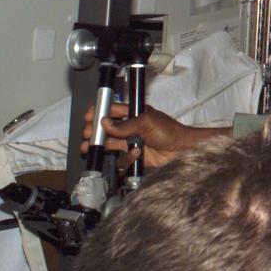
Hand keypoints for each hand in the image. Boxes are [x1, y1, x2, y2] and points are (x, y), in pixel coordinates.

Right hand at [81, 103, 225, 168]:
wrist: (181, 151)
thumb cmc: (169, 131)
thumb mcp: (147, 122)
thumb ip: (125, 125)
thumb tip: (104, 123)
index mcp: (132, 113)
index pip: (110, 110)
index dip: (98, 112)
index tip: (89, 117)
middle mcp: (129, 127)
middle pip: (104, 129)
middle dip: (94, 131)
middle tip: (89, 134)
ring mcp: (129, 142)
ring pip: (108, 144)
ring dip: (99, 146)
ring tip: (89, 147)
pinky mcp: (132, 157)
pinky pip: (121, 160)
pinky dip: (126, 158)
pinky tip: (136, 154)